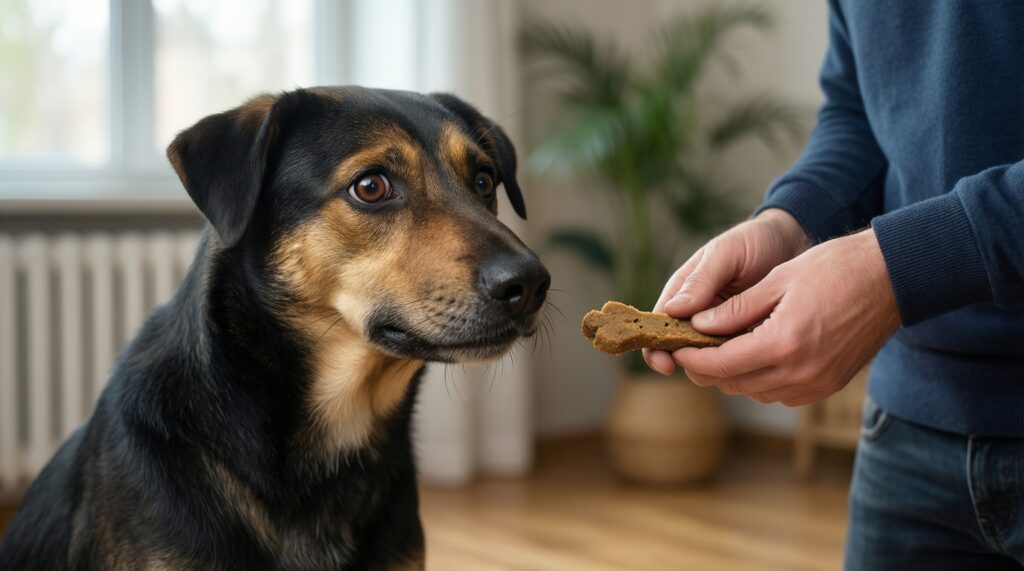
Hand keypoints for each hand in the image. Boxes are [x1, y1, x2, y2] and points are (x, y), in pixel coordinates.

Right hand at [644, 208, 811, 374]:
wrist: (794, 242)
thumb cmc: (754, 241)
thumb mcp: (726, 254)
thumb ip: (701, 281)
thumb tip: (671, 310)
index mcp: (683, 292)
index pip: (659, 324)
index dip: (657, 348)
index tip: (667, 364)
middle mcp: (698, 313)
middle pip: (681, 349)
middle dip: (690, 363)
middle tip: (709, 369)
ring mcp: (722, 328)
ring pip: (709, 360)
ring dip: (718, 367)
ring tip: (740, 363)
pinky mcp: (746, 337)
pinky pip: (738, 359)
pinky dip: (743, 364)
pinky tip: (757, 362)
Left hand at [672, 228, 899, 405]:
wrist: (891, 278)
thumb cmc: (834, 268)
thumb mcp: (778, 280)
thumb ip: (735, 309)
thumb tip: (698, 325)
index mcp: (784, 343)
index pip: (721, 364)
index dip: (692, 357)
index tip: (676, 347)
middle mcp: (801, 372)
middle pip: (734, 383)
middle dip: (708, 368)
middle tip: (693, 347)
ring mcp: (817, 383)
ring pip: (756, 391)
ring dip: (734, 374)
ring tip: (722, 348)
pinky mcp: (829, 385)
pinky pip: (781, 393)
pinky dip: (761, 379)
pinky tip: (757, 355)